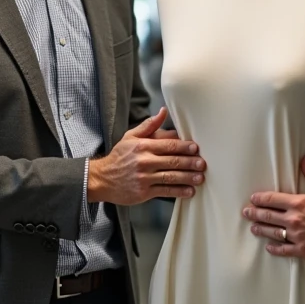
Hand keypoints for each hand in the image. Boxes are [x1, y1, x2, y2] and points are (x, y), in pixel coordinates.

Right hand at [88, 108, 205, 205]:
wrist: (101, 179)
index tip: (196, 148)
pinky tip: (189, 191)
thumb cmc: (119, 156)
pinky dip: (178, 191)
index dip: (184, 147)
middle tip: (203, 163)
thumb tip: (164, 111)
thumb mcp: (130, 137)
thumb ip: (149, 125)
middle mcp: (144, 161)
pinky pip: (165, 191)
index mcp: (143, 146)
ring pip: (170, 177)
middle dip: (190, 162)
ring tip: (200, 178)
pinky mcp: (144, 192)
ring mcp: (144, 178)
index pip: (168, 145)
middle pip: (172, 161)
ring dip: (187, 178)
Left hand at [241, 156, 304, 262]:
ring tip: (253, 228)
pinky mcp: (302, 250)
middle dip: (255, 213)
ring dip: (261, 230)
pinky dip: (275, 248)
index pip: (273, 199)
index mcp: (300, 203)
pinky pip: (284, 250)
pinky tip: (269, 247)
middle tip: (246, 212)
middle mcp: (294, 219)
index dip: (260, 198)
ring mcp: (296, 236)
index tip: (253, 198)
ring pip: (272, 233)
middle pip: (268, 216)